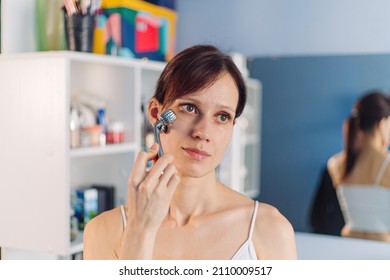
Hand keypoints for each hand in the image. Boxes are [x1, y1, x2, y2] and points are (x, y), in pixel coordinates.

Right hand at [117, 143, 178, 258]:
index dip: (151, 152)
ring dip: (171, 169)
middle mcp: (145, 183)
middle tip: (169, 157)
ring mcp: (156, 189)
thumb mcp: (135, 185)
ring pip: (171, 168)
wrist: (140, 224)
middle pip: (162, 159)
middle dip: (167, 157)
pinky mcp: (166, 195)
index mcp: (134, 178)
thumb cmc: (138, 202)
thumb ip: (144, 168)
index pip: (142, 155)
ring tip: (168, 174)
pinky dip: (175, 178)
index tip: (155, 154)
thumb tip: (155, 147)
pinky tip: (170, 183)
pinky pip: (175, 178)